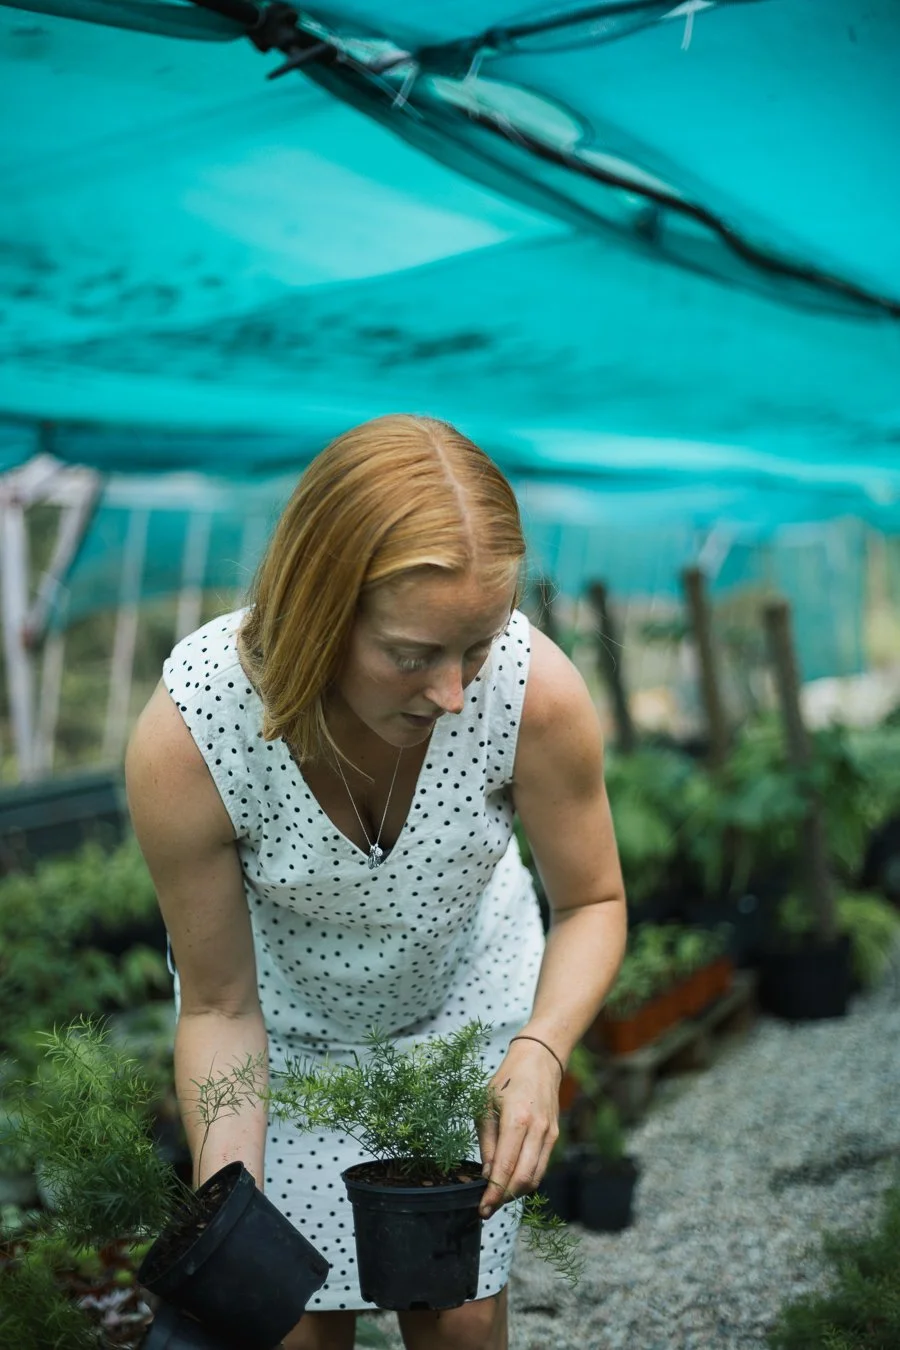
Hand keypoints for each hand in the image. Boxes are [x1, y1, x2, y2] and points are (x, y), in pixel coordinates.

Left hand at [476, 1039, 560, 1218]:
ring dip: (516, 1193)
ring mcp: (549, 1135)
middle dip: (504, 1198)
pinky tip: (511, 1181)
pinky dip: (527, 1181)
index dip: (494, 1192)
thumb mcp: (486, 1106)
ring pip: (535, 1178)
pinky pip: (541, 1167)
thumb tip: (487, 1175)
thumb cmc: (507, 1081)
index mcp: (517, 1119)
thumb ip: (487, 1143)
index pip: (506, 1167)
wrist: (540, 1061)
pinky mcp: (554, 1137)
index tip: (482, 1209)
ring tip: (497, 1197)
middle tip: (487, 1208)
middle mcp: (537, 1130)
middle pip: (524, 1178)